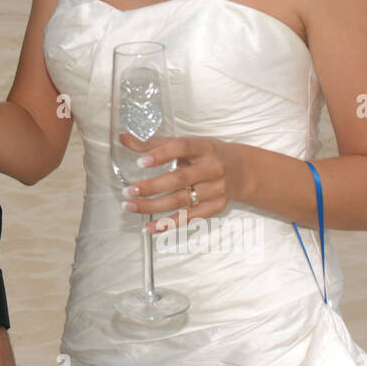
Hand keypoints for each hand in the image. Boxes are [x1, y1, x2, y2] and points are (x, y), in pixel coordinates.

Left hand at [117, 134, 245, 230]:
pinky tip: (149, 227)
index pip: (182, 148)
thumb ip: (154, 143)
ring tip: (130, 206)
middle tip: (128, 191)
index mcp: (204, 147)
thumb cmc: (208, 154)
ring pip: (181, 201)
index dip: (161, 154)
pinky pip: (188, 218)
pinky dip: (167, 224)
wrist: (243, 171)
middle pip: (179, 179)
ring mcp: (215, 190)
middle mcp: (212, 168)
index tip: (140, 162)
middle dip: (151, 186)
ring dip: (153, 206)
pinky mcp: (215, 207)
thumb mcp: (187, 144)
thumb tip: (123, 138)